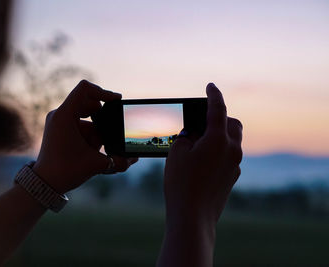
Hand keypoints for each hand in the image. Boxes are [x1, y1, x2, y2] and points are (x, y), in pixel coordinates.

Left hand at [32, 80, 137, 193]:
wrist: (45, 183)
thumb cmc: (66, 172)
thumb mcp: (96, 164)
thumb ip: (118, 160)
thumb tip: (135, 158)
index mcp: (65, 116)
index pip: (85, 89)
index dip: (104, 92)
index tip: (117, 101)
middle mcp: (60, 114)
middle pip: (89, 103)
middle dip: (102, 120)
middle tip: (106, 137)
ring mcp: (59, 121)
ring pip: (86, 116)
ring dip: (96, 130)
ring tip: (94, 149)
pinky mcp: (61, 128)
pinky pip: (80, 123)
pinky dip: (89, 134)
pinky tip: (90, 150)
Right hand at [158, 83, 241, 266]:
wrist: (192, 217)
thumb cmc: (182, 183)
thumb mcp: (177, 153)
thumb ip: (186, 137)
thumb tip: (194, 135)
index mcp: (218, 139)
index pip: (218, 109)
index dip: (213, 94)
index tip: (210, 86)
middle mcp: (232, 150)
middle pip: (233, 124)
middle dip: (221, 117)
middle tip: (203, 120)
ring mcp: (234, 165)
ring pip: (232, 141)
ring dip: (219, 135)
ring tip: (198, 142)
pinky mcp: (231, 178)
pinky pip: (228, 156)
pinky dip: (218, 151)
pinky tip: (201, 161)